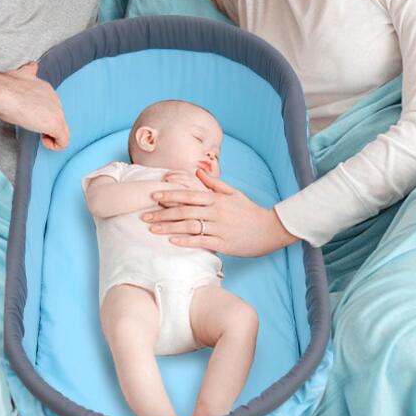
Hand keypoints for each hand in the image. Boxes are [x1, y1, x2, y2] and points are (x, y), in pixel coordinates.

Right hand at [0, 62, 69, 149]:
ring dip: (52, 136)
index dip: (42, 115)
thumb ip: (28, 73)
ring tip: (40, 137)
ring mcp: (57, 112)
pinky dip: (56, 145)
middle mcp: (55, 99)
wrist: (2, 91)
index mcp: (47, 89)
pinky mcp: (55, 125)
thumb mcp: (20, 75)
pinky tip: (44, 142)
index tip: (31, 118)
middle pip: (58, 117)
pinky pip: (64, 141)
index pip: (51, 106)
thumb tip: (33, 65)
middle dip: (47, 125)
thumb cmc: (5, 86)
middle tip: (33, 127)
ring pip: (63, 130)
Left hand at [143, 169, 297, 256]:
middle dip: (162, 213)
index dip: (169, 194)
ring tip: (152, 229)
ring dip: (169, 227)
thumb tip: (198, 172)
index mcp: (217, 199)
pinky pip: (201, 242)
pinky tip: (171, 241)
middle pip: (184, 211)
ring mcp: (219, 228)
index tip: (153, 195)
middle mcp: (216, 212)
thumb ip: (214, 183)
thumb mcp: (234, 193)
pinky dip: (185, 241)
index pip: (188, 194)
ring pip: (189, 226)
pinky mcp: (223, 243)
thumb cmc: (250, 211)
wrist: (271, 229)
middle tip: (144, 216)